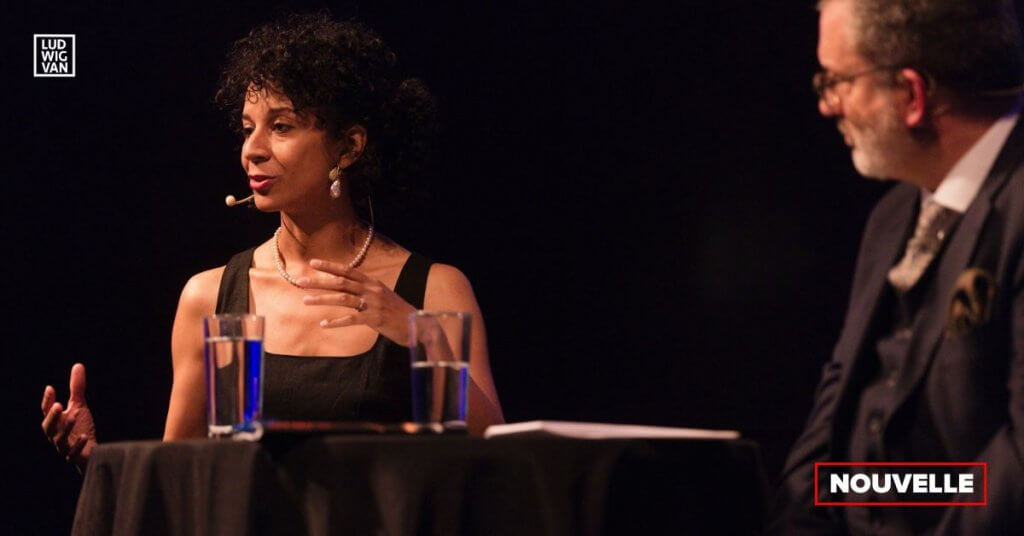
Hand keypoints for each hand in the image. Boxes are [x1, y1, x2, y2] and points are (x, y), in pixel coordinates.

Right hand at [41, 363, 96, 469]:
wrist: (90, 452)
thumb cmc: (81, 427)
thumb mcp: (79, 406)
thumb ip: (76, 388)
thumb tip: (78, 365)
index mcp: (56, 422)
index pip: (47, 411)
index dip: (47, 401)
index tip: (50, 388)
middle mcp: (56, 435)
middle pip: (49, 427)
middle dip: (52, 416)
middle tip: (58, 405)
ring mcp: (64, 447)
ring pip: (59, 440)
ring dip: (65, 429)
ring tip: (73, 416)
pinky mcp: (74, 457)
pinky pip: (73, 453)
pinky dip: (77, 445)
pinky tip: (83, 436)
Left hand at [298, 258, 417, 345]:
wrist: (416, 324)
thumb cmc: (398, 311)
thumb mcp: (383, 296)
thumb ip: (367, 290)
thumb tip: (350, 287)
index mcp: (373, 282)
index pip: (348, 271)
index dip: (330, 266)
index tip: (313, 263)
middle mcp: (372, 290)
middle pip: (341, 282)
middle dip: (319, 281)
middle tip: (301, 281)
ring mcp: (373, 304)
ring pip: (342, 299)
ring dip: (322, 299)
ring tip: (306, 301)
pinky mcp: (374, 319)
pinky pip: (351, 319)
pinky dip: (336, 321)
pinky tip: (324, 324)